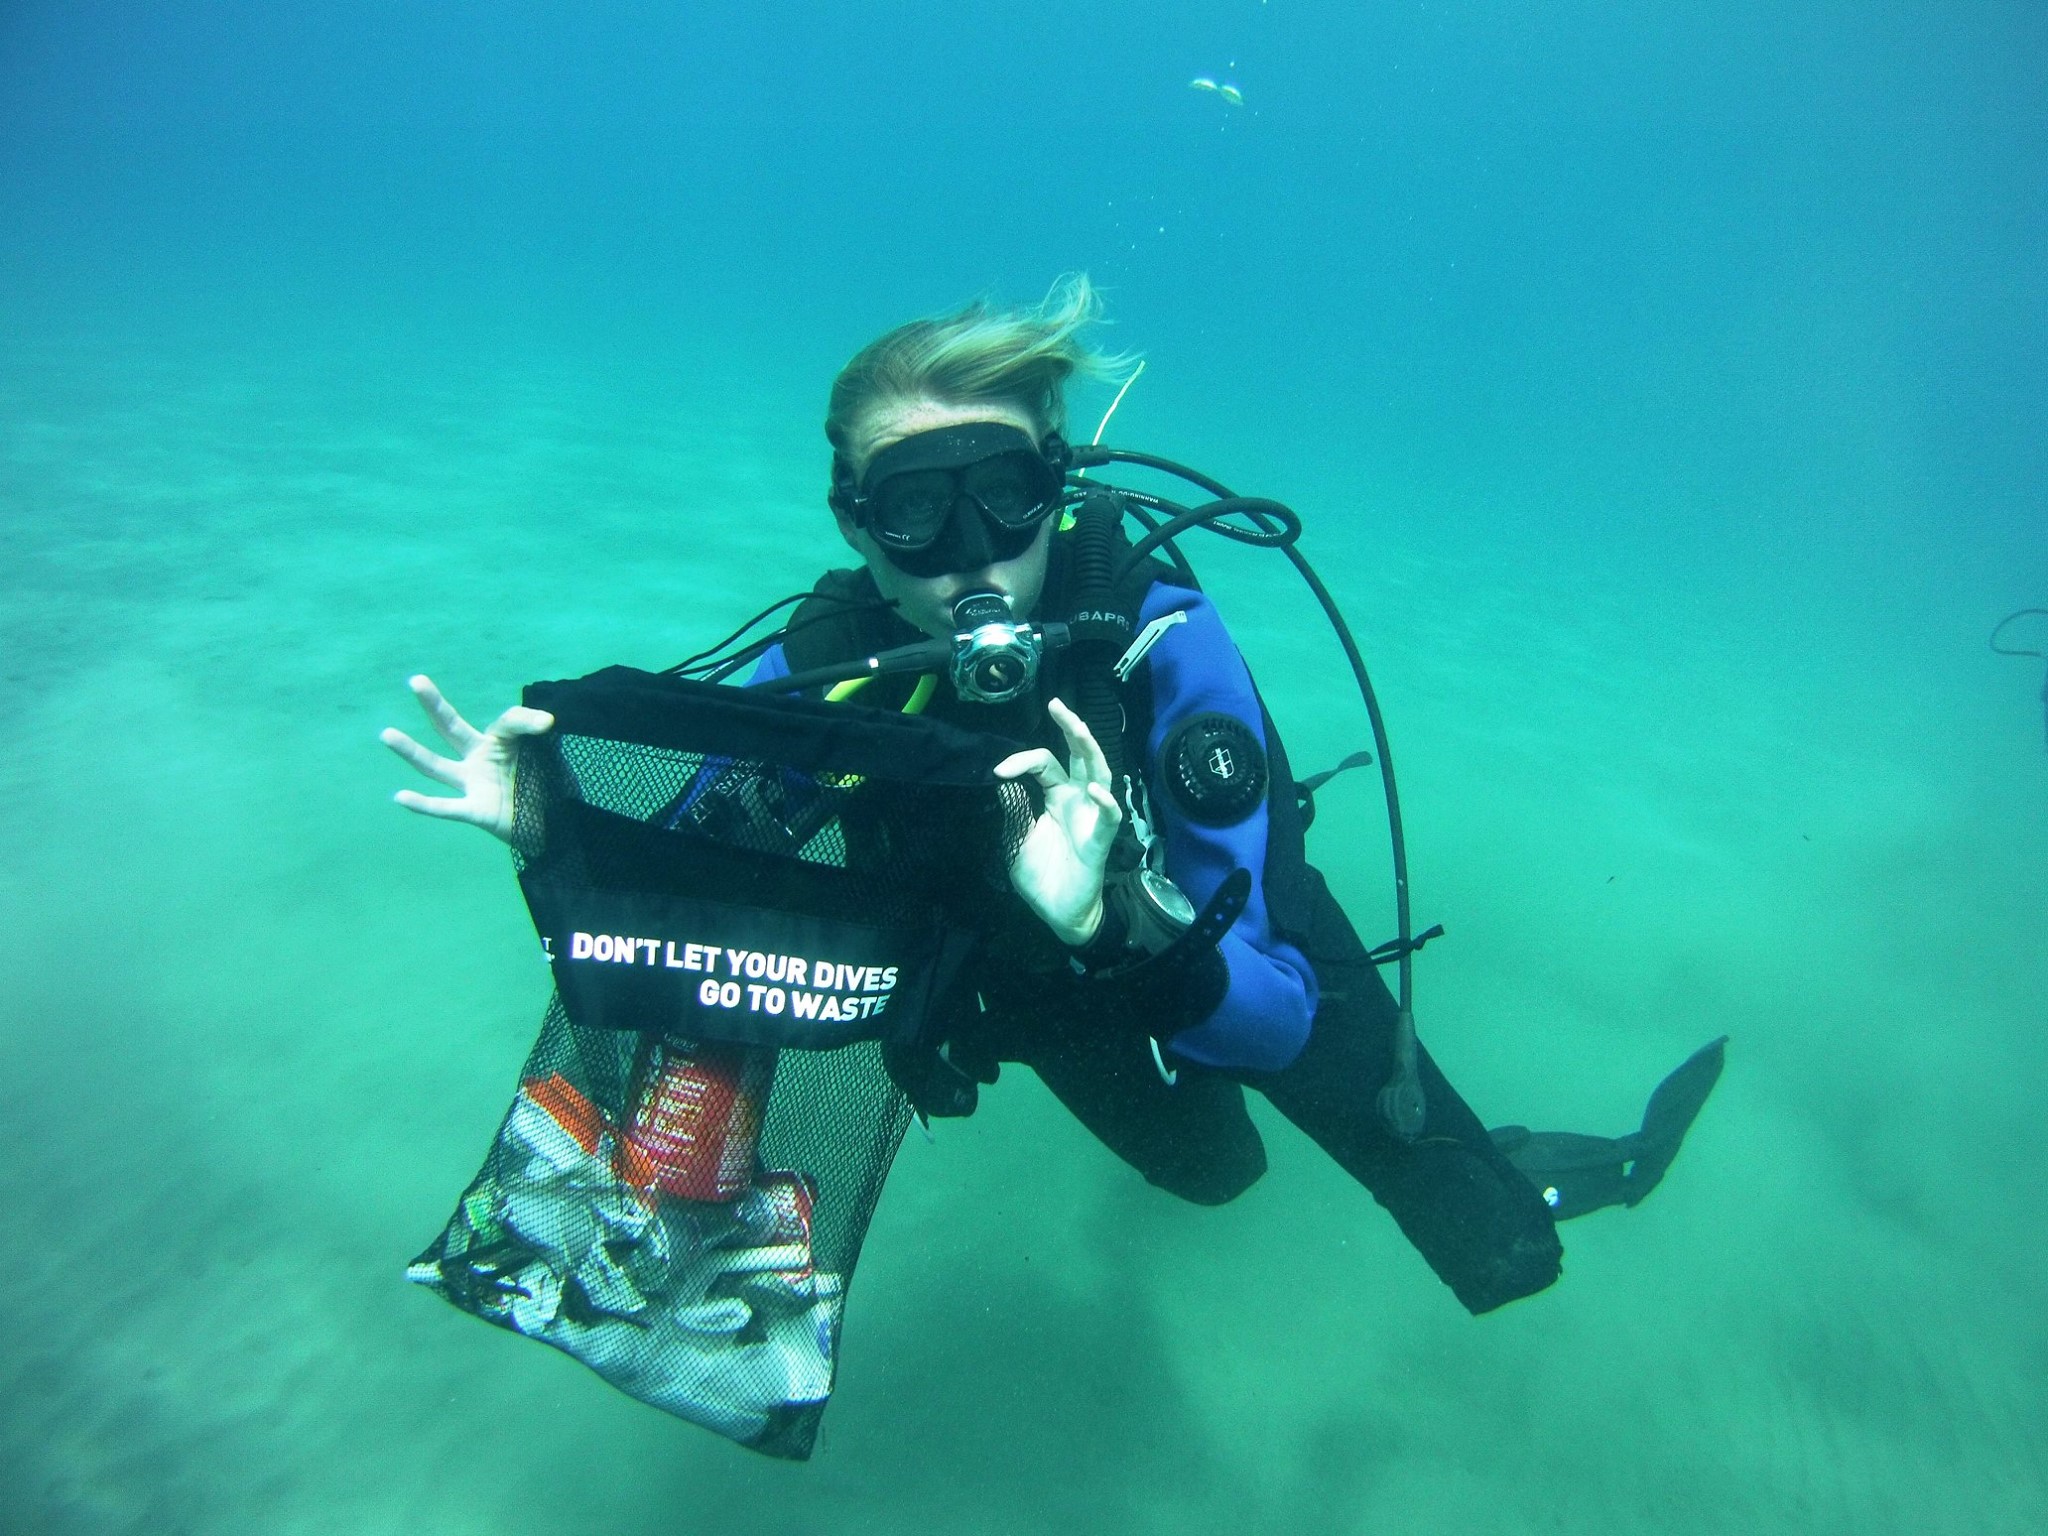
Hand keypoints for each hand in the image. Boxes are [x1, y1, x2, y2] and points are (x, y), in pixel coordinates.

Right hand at [380, 674, 554, 844]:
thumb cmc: (542, 785)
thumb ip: (538, 732)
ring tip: (387, 734)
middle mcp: (478, 759)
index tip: (547, 724)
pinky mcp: (476, 811)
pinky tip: (401, 797)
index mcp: (497, 742)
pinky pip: (446, 807)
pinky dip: (425, 804)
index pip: (506, 722)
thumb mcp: (545, 753)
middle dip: (434, 706)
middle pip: (451, 729)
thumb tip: (547, 720)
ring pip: (436, 767)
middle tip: (416, 680)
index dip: (527, 721)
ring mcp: (473, 784)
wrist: (551, 824)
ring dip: (411, 752)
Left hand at [993, 698, 1122, 945]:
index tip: (997, 772)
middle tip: (1056, 704)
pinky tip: (1095, 791)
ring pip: (1098, 774)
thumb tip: (999, 782)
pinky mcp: (1100, 840)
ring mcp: (1091, 817)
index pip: (1044, 763)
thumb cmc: (1041, 876)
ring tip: (1077, 728)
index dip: (1021, 761)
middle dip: (1070, 728)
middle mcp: (1077, 800)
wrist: (1059, 913)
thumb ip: (1012, 810)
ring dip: (1089, 750)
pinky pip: (1108, 817)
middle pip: (1079, 756)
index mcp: (1056, 796)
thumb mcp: (1016, 838)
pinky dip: (1105, 803)